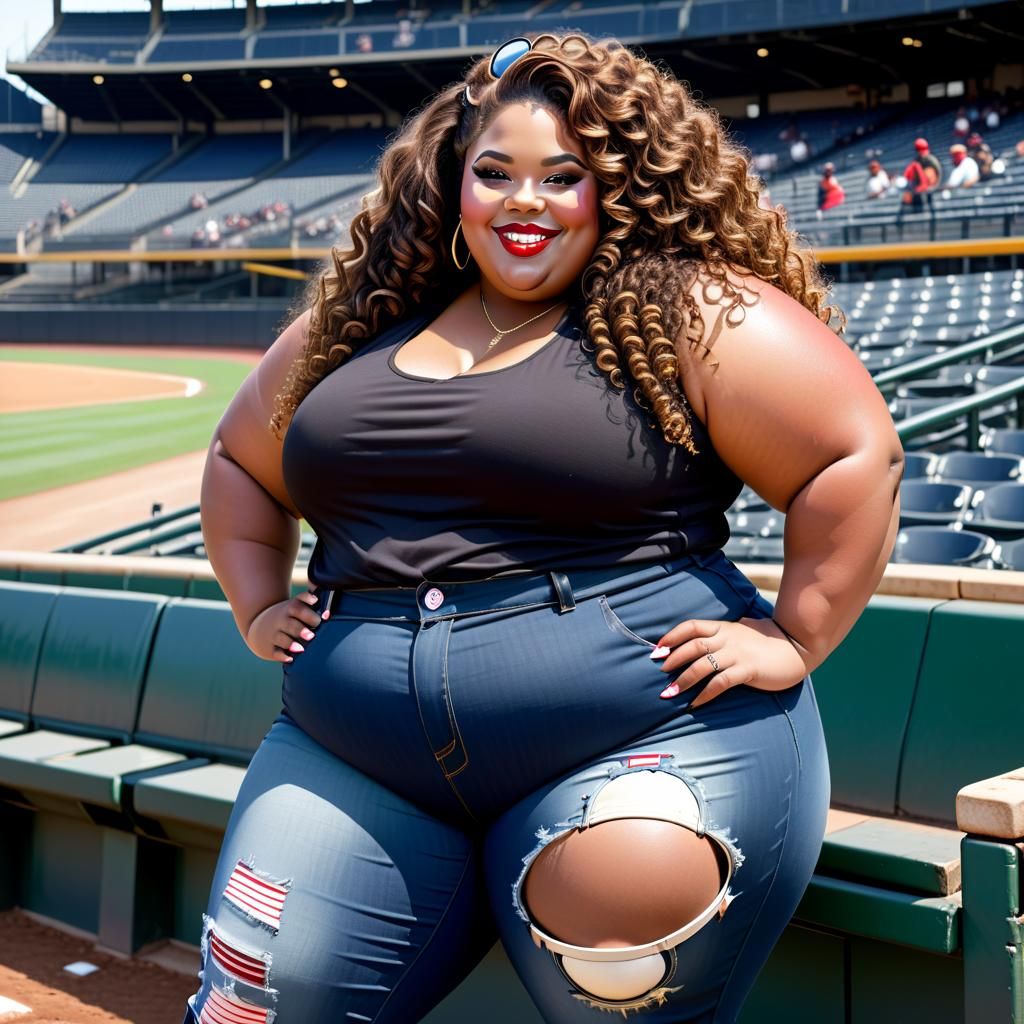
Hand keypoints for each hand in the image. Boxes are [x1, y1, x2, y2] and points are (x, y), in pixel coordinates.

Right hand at [246, 590, 326, 663]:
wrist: (260, 627)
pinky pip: (275, 652)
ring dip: (291, 643)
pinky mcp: (270, 648)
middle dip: (301, 630)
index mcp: (291, 608)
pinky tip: (290, 658)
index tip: (318, 605)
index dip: (308, 605)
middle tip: (311, 636)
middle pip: (291, 623)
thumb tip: (328, 613)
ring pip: (282, 638)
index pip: (299, 605)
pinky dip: (282, 656)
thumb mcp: (296, 606)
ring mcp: (274, 634)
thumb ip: (313, 606)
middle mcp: (282, 620)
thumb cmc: (288, 617)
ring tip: (301, 649)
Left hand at [650, 617, 806, 708]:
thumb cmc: (765, 641)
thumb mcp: (739, 632)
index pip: (691, 626)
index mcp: (723, 627)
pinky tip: (695, 704)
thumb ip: (720, 635)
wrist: (795, 647)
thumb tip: (698, 642)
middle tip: (659, 671)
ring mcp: (738, 654)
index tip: (657, 649)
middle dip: (673, 659)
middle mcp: (727, 638)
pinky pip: (721, 683)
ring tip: (669, 693)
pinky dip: (705, 694)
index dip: (672, 636)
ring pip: (703, 665)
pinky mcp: (748, 670)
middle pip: (693, 645)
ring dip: (684, 679)